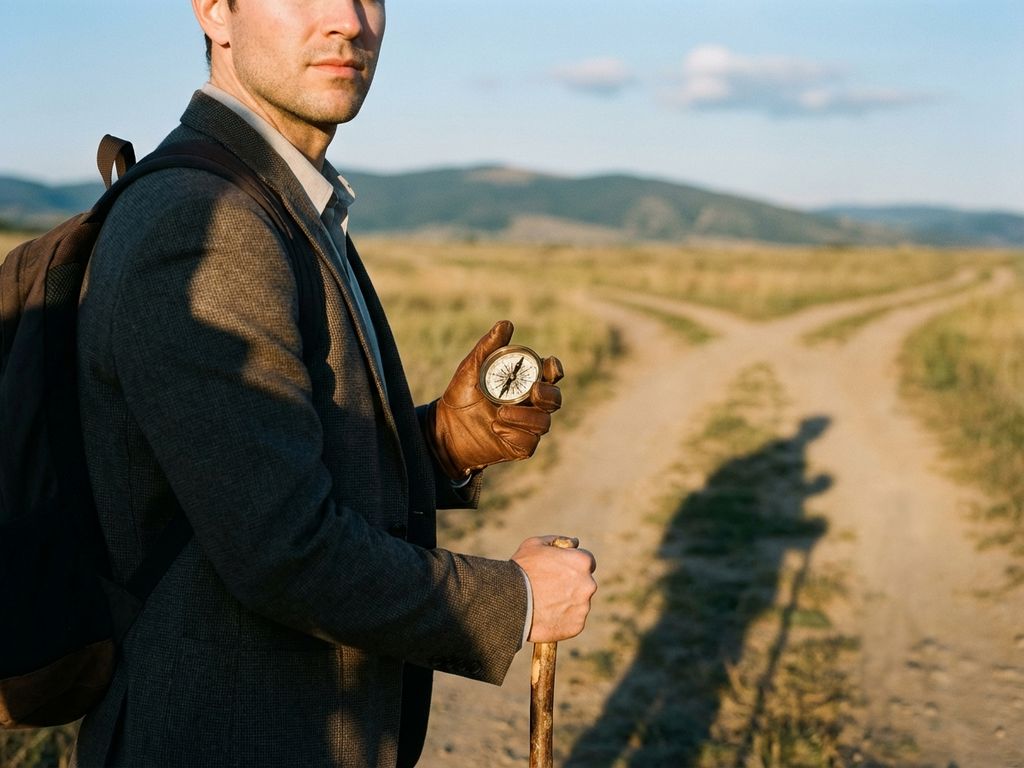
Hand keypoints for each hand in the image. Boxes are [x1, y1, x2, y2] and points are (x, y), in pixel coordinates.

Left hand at [427, 320, 562, 478]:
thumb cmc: (459, 396)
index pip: (550, 374)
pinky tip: (496, 427)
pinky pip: (529, 442)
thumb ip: (488, 347)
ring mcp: (527, 426)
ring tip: (499, 414)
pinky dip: (515, 433)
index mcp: (523, 382)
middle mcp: (530, 404)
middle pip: (554, 399)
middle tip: (533, 392)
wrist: (444, 429)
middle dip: (549, 394)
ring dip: (526, 417)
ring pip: (544, 423)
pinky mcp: (519, 446)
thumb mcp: (471, 369)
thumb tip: (506, 324)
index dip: (555, 369)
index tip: (549, 366)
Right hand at [511, 536, 596, 642]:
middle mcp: (588, 584)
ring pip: (578, 603)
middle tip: (549, 588)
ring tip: (544, 603)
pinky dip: (562, 619)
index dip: (572, 565)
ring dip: (567, 603)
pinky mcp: (577, 626)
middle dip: (571, 585)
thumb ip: (557, 540)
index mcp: (582, 562)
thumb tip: (574, 542)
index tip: (560, 571)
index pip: (587, 562)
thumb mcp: (535, 544)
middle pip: (584, 584)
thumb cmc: (522, 570)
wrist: (510, 602)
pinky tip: (546, 616)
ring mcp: (584, 607)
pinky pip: (573, 621)